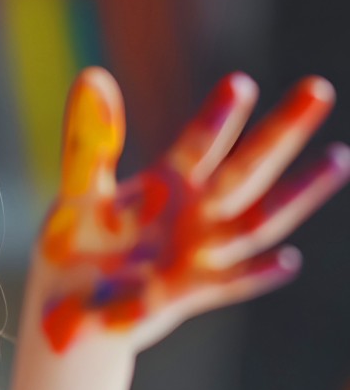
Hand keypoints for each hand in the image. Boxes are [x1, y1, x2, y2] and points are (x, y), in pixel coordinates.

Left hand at [32, 67, 347, 352]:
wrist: (68, 313)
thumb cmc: (77, 247)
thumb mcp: (78, 193)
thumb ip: (89, 143)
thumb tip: (90, 75)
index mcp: (166, 185)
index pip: (198, 146)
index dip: (216, 119)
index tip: (239, 84)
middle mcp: (191, 216)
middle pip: (246, 170)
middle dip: (281, 133)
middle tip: (317, 88)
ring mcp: (195, 255)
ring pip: (257, 221)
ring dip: (298, 193)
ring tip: (338, 157)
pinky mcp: (185, 296)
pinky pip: (228, 284)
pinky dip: (255, 275)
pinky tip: (287, 261)